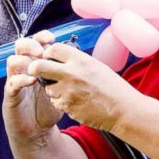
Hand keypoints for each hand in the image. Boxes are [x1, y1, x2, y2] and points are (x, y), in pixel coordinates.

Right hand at [4, 32, 63, 141]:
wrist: (38, 131)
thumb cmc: (49, 108)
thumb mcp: (60, 88)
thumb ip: (65, 74)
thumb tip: (80, 59)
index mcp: (36, 64)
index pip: (35, 43)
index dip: (41, 37)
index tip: (52, 38)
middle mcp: (23, 69)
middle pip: (19, 46)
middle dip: (30, 44)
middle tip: (41, 51)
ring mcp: (15, 81)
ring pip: (12, 61)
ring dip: (24, 60)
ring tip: (37, 65)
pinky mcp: (10, 96)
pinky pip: (12, 83)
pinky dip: (21, 79)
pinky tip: (32, 81)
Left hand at [27, 41, 141, 130]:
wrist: (123, 109)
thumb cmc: (112, 87)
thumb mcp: (96, 66)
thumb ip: (77, 61)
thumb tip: (58, 57)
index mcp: (81, 60)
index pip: (53, 49)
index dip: (48, 53)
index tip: (49, 57)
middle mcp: (71, 74)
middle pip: (39, 67)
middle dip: (35, 69)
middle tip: (36, 71)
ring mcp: (67, 91)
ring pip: (47, 87)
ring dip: (53, 89)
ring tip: (71, 91)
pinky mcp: (67, 106)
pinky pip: (56, 102)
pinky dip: (62, 102)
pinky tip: (76, 101)